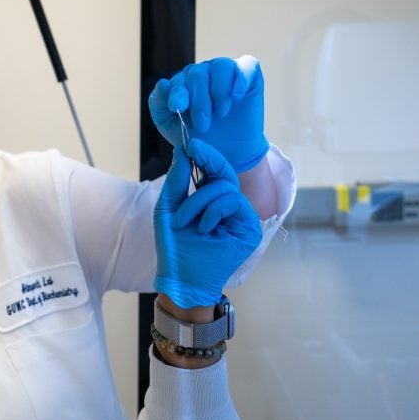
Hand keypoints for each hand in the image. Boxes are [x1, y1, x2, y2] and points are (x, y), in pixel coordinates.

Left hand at [148, 56, 268, 172]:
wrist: (228, 152)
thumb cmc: (199, 138)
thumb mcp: (171, 126)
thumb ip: (159, 105)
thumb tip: (162, 83)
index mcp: (184, 83)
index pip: (178, 82)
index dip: (177, 94)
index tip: (177, 108)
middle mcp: (204, 73)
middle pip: (198, 74)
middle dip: (199, 102)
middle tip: (202, 126)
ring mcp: (226, 71)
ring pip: (221, 66)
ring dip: (219, 91)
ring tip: (220, 113)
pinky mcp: (249, 75)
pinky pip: (247, 65)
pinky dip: (242, 78)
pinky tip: (237, 97)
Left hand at [154, 138, 262, 308]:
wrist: (181, 276)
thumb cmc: (174, 246)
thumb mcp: (169, 208)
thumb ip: (177, 180)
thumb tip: (183, 150)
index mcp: (209, 200)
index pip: (212, 171)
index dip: (205, 155)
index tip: (191, 143)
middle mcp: (227, 206)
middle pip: (224, 172)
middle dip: (207, 160)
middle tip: (193, 150)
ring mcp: (240, 216)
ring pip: (225, 187)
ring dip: (198, 201)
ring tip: (184, 221)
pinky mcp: (249, 227)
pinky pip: (234, 202)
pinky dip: (213, 211)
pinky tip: (203, 227)